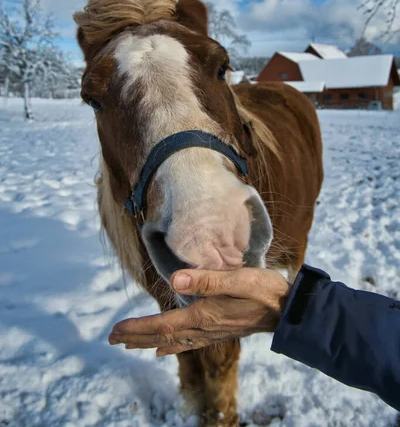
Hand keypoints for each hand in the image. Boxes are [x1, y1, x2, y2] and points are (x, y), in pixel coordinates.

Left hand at [108, 268, 290, 355]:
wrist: (289, 309)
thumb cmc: (265, 290)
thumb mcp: (239, 278)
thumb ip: (208, 279)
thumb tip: (176, 279)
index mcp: (205, 314)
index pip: (163, 325)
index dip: (138, 328)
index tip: (115, 330)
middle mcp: (205, 327)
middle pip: (163, 335)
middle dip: (136, 337)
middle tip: (112, 339)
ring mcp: (213, 331)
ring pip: (173, 340)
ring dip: (149, 341)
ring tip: (129, 344)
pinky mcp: (220, 329)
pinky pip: (189, 342)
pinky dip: (172, 345)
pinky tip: (164, 349)